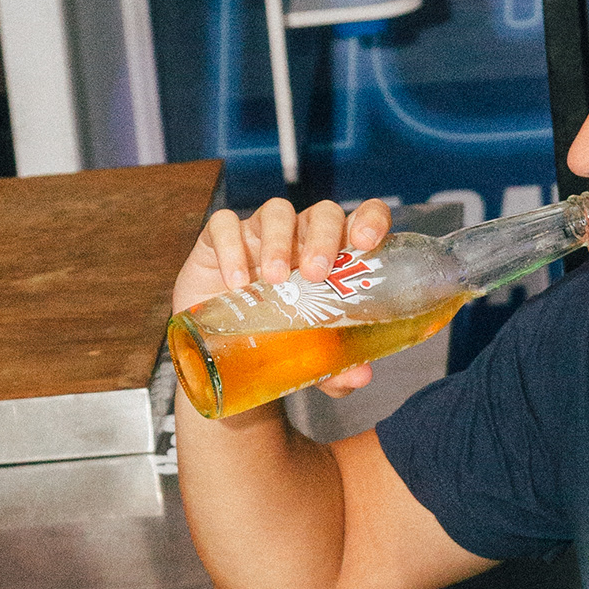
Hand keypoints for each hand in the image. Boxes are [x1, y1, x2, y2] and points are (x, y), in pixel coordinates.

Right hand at [171, 196, 393, 396]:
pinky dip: (231, 246)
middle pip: (323, 214)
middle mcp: (301, 238)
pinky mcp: (219, 238)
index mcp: (333, 257)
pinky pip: (225, 225)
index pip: (362, 220)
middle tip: (315, 274)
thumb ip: (335, 366)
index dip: (370, 218)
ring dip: (278, 241)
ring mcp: (261, 234)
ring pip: (277, 212)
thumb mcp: (306, 358)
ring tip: (273, 281)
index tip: (366, 241)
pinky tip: (234, 282)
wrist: (218, 351)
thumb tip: (361, 376)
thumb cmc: (273, 340)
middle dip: (323, 238)